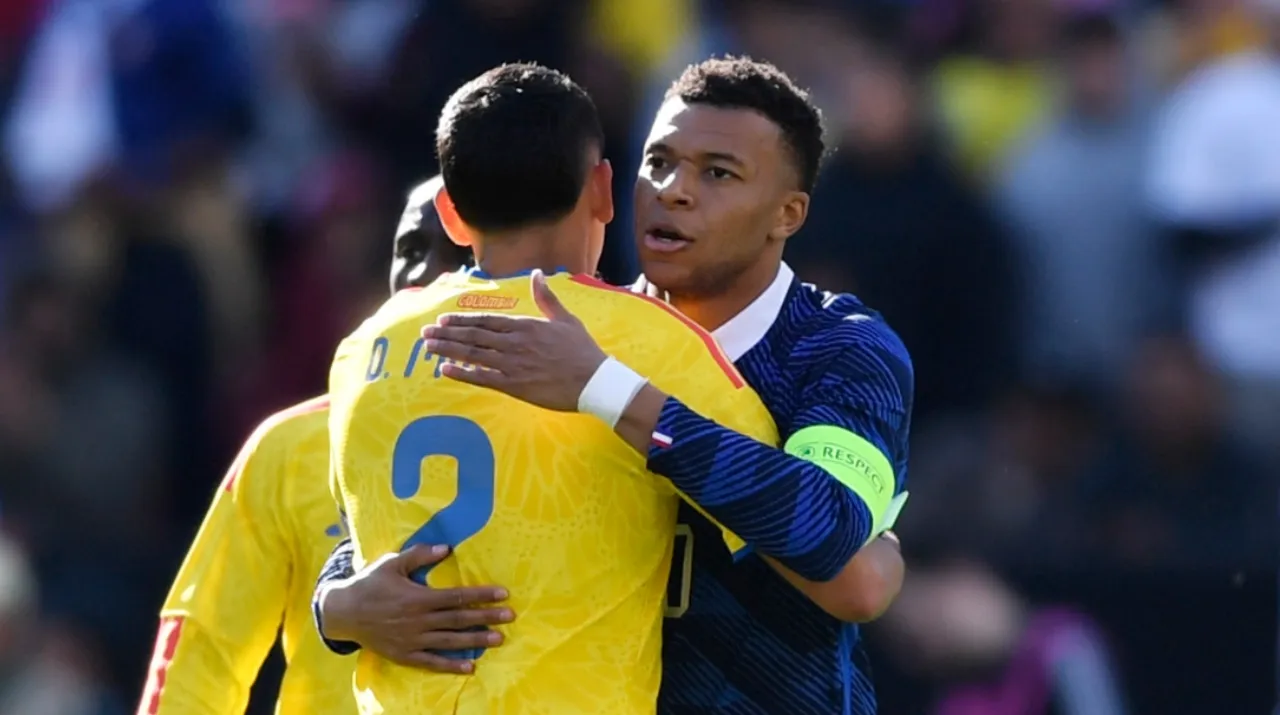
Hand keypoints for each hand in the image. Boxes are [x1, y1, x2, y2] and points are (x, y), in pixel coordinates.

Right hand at [319, 544, 514, 671]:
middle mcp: (418, 621)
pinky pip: (431, 663)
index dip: (481, 595)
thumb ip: (419, 555)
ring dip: (476, 641)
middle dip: (486, 617)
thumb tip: (446, 548)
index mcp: (417, 597)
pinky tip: (470, 667)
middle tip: (510, 616)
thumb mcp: (392, 563)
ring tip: (499, 640)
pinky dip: (451, 666)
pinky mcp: (404, 655)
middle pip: (458, 619)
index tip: (503, 594)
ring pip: (450, 641)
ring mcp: (412, 640)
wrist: (343, 613)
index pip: (456, 596)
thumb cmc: (370, 583)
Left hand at [422, 269, 606, 410]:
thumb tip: (538, 274)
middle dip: (446, 333)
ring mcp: (512, 364)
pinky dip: (462, 373)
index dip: (462, 321)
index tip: (443, 320)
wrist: (594, 380)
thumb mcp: (566, 319)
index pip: (486, 321)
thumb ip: (547, 298)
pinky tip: (444, 370)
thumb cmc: (582, 350)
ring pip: (473, 355)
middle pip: (473, 336)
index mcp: (525, 325)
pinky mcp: (514, 385)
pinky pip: (482, 378)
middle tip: (424, 333)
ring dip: (448, 350)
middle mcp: (514, 343)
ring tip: (428, 347)